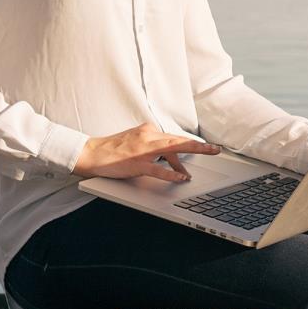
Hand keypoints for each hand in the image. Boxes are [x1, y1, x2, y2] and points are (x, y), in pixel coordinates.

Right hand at [73, 122, 220, 181]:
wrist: (92, 153)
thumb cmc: (113, 150)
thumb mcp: (136, 143)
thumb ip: (154, 149)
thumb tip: (173, 161)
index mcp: (148, 131)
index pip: (174, 138)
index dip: (191, 143)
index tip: (206, 146)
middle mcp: (148, 136)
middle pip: (179, 140)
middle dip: (199, 146)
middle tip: (215, 149)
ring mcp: (143, 150)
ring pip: (173, 150)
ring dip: (192, 153)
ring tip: (206, 157)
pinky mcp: (137, 163)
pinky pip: (158, 169)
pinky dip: (172, 173)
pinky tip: (182, 177)